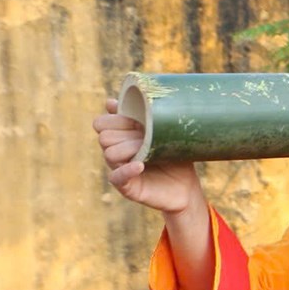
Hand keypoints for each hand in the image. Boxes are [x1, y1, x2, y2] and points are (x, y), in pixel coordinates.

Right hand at [96, 98, 205, 217]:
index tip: (138, 121)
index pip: (101, 123)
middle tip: (147, 137)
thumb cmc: (175, 158)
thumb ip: (144, 116)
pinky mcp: (126, 187)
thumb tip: (110, 101)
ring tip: (148, 152)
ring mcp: (119, 169)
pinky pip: (116, 177)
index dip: (116, 119)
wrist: (187, 188)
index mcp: (121, 137)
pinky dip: (127, 170)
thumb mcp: (164, 133)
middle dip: (125, 134)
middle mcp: (116, 152)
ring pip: (109, 154)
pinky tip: (140, 165)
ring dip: (129, 149)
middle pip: (104, 137)